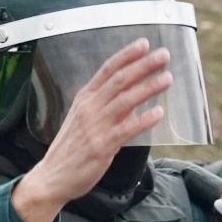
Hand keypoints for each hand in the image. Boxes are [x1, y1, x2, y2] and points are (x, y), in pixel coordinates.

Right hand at [12, 38, 171, 221]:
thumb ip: (108, 109)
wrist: (53, 176)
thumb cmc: (71, 149)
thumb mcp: (85, 121)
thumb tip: (133, 100)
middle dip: (143, 66)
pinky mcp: (102, 146)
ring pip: (125, 101)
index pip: (107, 70)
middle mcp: (90, 108)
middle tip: (163, 55)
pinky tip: (158, 113)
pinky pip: (126, 129)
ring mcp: (96, 126)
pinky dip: (143, 120)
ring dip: (148, 88)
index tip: (143, 44)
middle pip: (119, 80)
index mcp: (85, 99)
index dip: (126, 56)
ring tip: (167, 79)